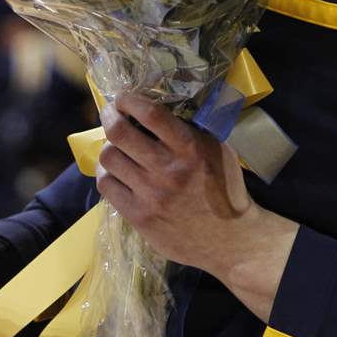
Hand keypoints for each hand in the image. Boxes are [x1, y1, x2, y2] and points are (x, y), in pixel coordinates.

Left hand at [96, 95, 297, 319]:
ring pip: (108, 158)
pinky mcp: (139, 217)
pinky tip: (114, 172)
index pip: (151, 114)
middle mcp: (168, 170)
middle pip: (119, 133)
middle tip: (111, 114)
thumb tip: (159, 109)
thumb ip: (192, 130)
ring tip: (116, 147)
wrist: (230, 238)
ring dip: (109, 147)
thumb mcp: (219, 150)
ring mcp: (151, 195)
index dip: (130, 100)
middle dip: (110, 116)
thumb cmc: (225, 189)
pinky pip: (106, 186)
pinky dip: (106, 173)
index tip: (124, 98)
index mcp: (191, 149)